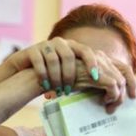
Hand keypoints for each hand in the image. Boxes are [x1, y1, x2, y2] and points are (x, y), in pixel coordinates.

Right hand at [5, 38, 135, 111]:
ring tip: (59, 91)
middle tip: (70, 90)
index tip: (97, 79)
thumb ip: (87, 76)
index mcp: (74, 47)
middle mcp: (61, 43)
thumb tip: (109, 89)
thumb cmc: (54, 75)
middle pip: (69, 55)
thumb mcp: (72, 73)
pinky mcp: (32, 51)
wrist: (27, 71)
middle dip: (70, 74)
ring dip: (56, 77)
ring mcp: (46, 45)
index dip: (93, 64)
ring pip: (54, 60)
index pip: (87, 51)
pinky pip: (39, 62)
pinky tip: (45, 87)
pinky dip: (43, 75)